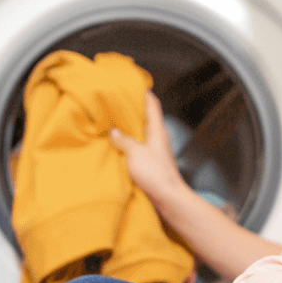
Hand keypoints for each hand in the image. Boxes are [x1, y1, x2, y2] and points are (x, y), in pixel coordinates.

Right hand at [109, 91, 185, 205]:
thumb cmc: (155, 173)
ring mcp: (156, 150)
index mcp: (157, 130)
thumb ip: (123, 140)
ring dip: (129, 128)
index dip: (144, 93)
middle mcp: (158, 138)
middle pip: (146, 117)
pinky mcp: (152, 162)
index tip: (133, 85)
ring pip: (142, 133)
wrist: (167, 197)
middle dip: (132, 110)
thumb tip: (114, 131)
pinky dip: (129, 143)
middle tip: (116, 104)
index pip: (153, 104)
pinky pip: (139, 147)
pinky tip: (119, 146)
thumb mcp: (134, 152)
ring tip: (113, 123)